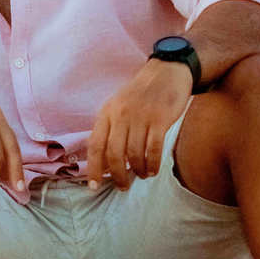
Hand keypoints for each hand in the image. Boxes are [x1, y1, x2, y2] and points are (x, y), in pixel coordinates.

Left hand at [85, 59, 191, 189]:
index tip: (93, 186)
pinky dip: (152, 164)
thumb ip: (110, 129)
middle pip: (114, 154)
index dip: (93, 168)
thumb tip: (104, 161)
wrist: (166, 71)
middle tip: (123, 187)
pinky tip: (153, 170)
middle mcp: (121, 115)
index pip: (95, 145)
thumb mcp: (117, 105)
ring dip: (137, 170)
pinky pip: (154, 149)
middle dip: (117, 175)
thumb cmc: (140, 93)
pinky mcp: (160, 119)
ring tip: (141, 175)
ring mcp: (140, 117)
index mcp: (107, 113)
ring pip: (134, 153)